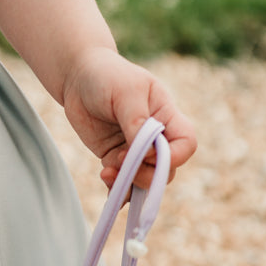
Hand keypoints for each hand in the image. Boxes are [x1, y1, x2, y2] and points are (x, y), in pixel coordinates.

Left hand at [61, 47, 196, 189]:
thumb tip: (146, 153)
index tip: (146, 152)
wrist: (78, 77)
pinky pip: (123, 183)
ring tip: (107, 172)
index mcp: (166, 116)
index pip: (186, 144)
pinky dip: (116, 188)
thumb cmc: (107, 76)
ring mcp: (135, 151)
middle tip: (120, 160)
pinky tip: (105, 177)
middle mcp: (155, 137)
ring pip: (144, 181)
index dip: (173, 156)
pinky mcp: (116, 159)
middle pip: (166, 170)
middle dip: (146, 174)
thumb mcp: (126, 92)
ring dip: (129, 184)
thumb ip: (137, 122)